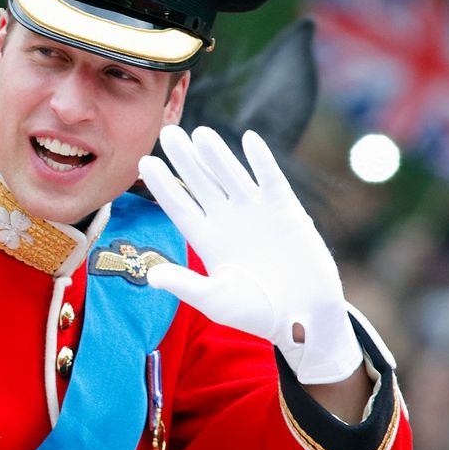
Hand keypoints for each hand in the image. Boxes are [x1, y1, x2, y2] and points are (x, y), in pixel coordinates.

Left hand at [137, 125, 362, 384]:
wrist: (304, 318)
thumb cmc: (257, 313)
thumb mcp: (216, 301)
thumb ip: (186, 285)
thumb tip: (151, 276)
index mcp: (206, 239)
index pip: (179, 205)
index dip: (162, 185)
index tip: (144, 163)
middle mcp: (227, 220)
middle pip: (200, 183)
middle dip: (184, 159)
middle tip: (166, 131)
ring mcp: (255, 213)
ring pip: (231, 176)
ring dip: (217, 154)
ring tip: (199, 133)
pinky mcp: (286, 211)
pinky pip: (271, 180)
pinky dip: (261, 161)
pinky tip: (249, 139)